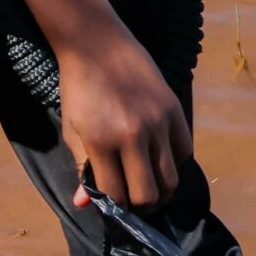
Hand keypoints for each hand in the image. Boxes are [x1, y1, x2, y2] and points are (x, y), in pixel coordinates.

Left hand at [56, 25, 191, 210]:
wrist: (98, 46)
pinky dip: (174, 163)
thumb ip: (82, 168)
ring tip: (149, 188)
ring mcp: (159, 123)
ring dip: (161, 190)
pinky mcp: (175, 110)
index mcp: (101, 142)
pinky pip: (184, 152)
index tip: (113, 208)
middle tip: (134, 204)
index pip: (117, 195)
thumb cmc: (78, 89)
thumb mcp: (72, 130)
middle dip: (141, 207)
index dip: (115, 209)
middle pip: (149, 194)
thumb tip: (85, 204)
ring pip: (171, 178)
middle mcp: (134, 135)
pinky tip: (159, 160)